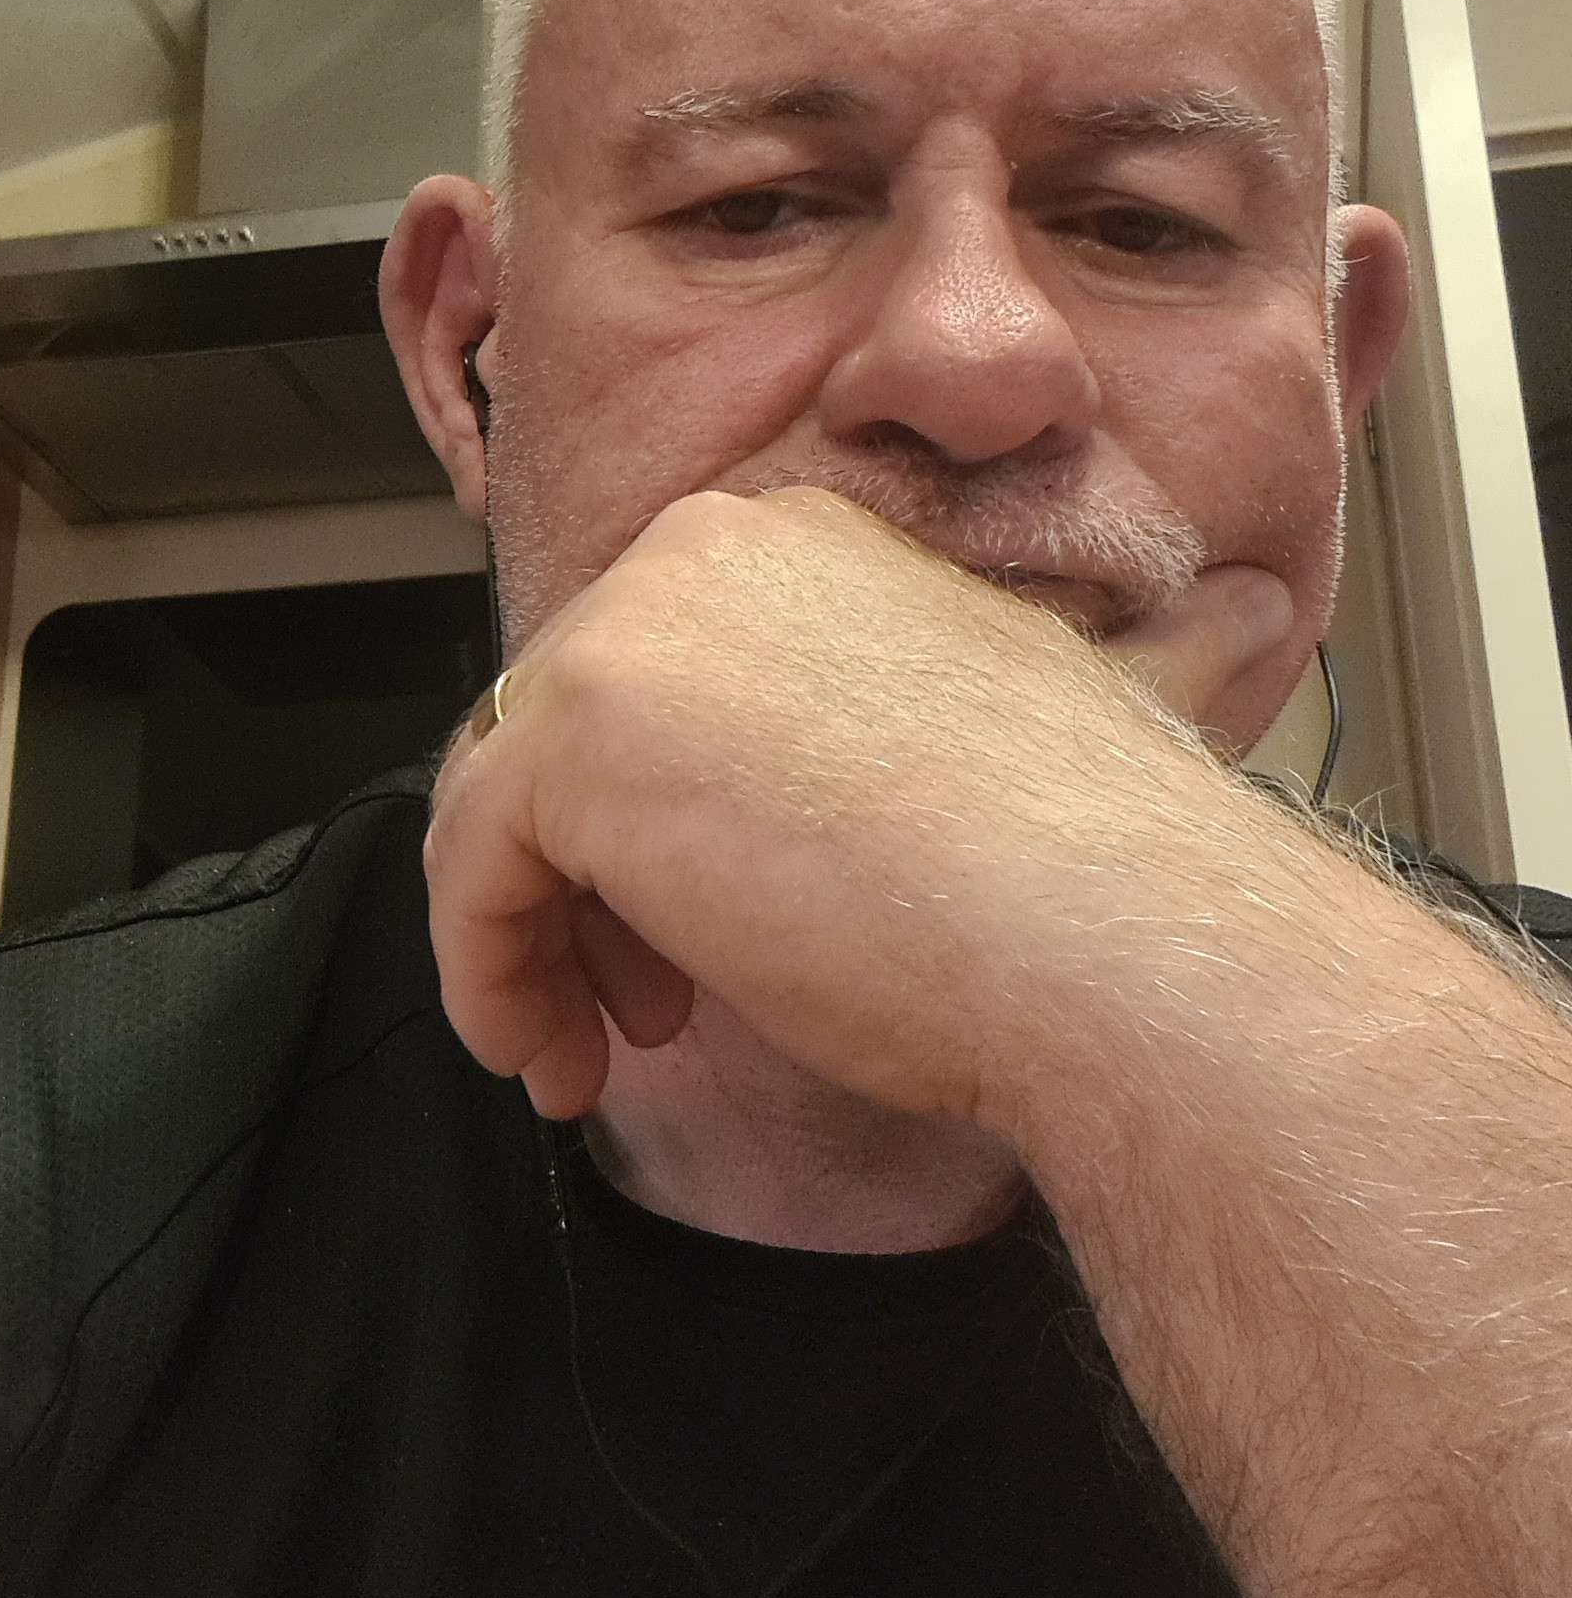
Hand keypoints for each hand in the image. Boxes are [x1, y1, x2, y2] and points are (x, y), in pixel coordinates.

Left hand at [425, 487, 1292, 1131]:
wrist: (1112, 935)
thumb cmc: (1088, 869)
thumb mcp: (1004, 737)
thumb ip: (935, 711)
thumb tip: (1129, 666)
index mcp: (805, 544)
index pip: (656, 675)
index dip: (657, 814)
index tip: (701, 924)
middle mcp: (702, 555)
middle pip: (565, 732)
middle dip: (592, 880)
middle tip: (651, 999)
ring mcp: (628, 637)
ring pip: (504, 801)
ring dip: (540, 939)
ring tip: (599, 1045)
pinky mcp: (571, 746)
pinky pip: (468, 870)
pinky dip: (489, 973)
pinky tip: (546, 1053)